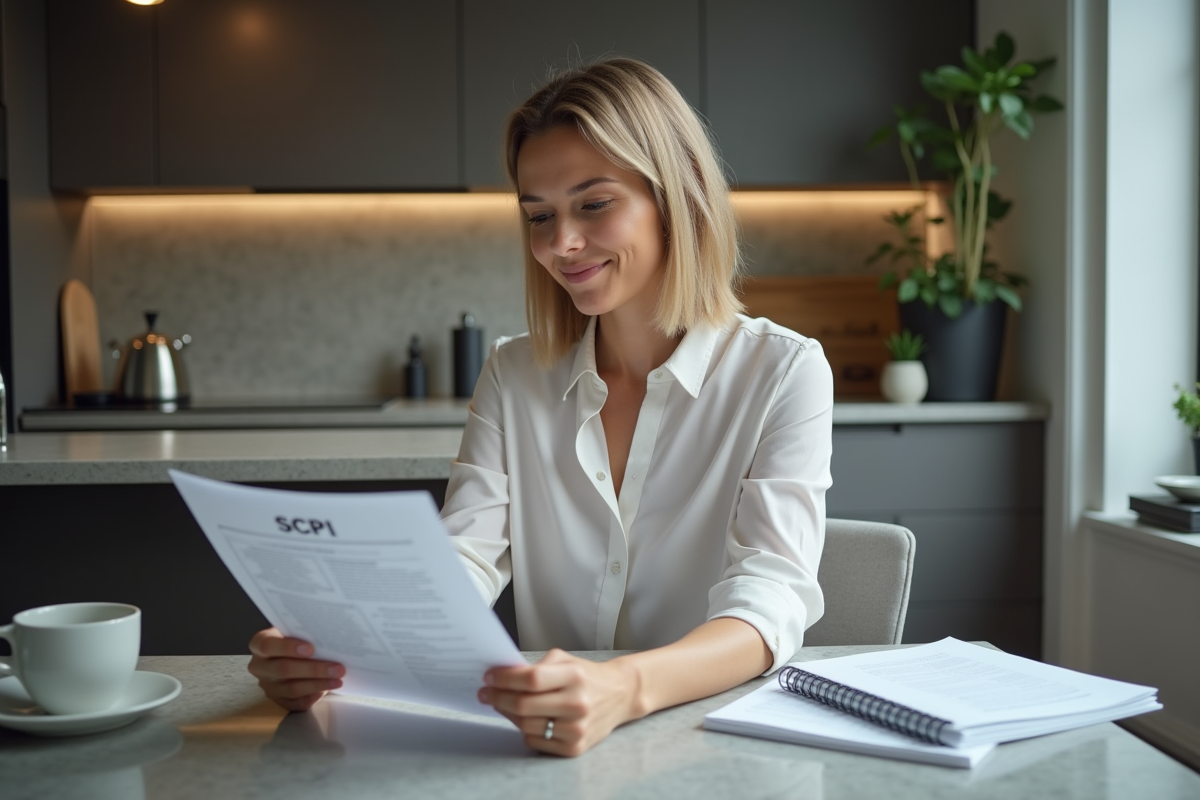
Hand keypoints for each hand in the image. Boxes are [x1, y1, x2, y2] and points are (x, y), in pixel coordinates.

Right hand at [247, 628, 345, 711]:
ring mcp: (268, 685)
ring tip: (337, 679)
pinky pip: (295, 703)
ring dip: (318, 684)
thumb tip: (328, 637)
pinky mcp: (278, 700)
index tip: (311, 648)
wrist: (291, 653)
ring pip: (292, 688)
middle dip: (313, 669)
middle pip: (283, 670)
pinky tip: (326, 690)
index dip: (288, 647)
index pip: (268, 646)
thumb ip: (304, 633)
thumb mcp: (295, 630)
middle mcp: (259, 666)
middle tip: (337, 668)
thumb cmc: (296, 638)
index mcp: (259, 643)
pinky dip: (312, 697)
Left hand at [478, 649, 641, 756]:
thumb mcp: (564, 660)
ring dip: (508, 714)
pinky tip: (526, 719)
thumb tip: (501, 676)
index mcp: (574, 677)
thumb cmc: (586, 676)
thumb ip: (535, 667)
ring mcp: (577, 728)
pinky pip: (536, 742)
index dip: (504, 679)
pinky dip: (525, 730)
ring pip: (526, 726)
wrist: (619, 695)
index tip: (489, 677)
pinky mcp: (575, 747)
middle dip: (498, 698)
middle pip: (524, 705)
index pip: (530, 679)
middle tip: (486, 693)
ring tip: (504, 704)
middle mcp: (577, 704)